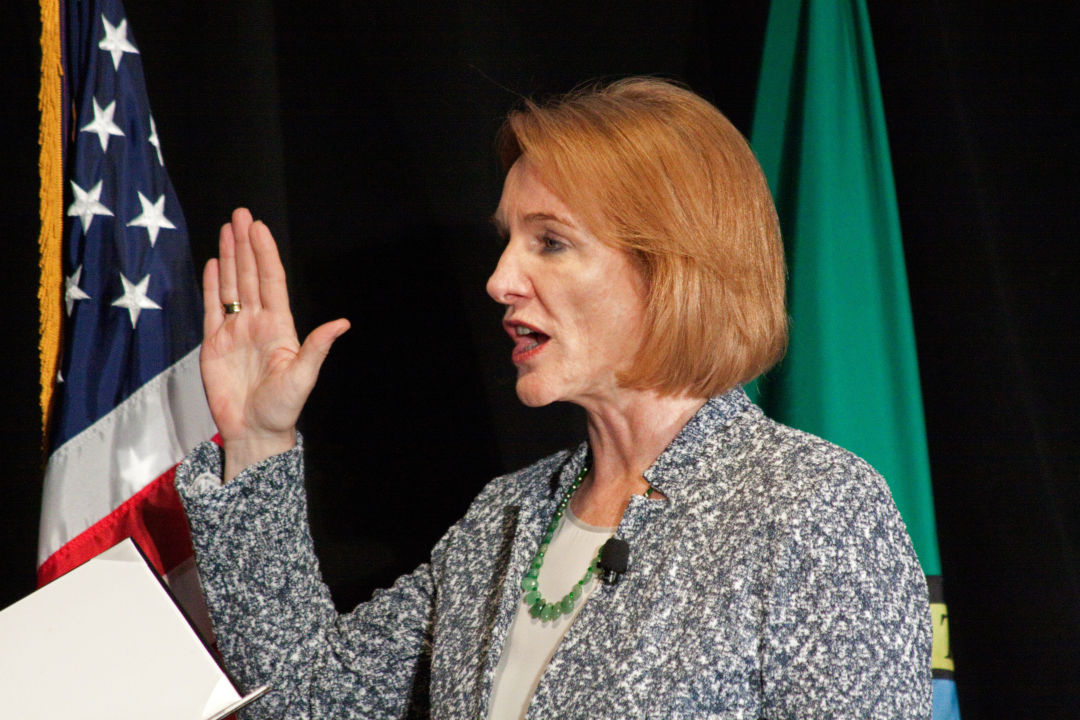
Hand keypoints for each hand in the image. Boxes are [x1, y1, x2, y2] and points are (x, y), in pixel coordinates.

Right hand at [201, 208, 349, 480]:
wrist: (254, 431)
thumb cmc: (283, 408)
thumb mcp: (303, 376)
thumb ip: (317, 347)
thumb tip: (342, 323)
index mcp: (280, 326)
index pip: (271, 281)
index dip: (264, 253)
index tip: (258, 227)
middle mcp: (258, 323)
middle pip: (249, 275)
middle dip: (245, 244)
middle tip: (240, 213)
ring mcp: (236, 331)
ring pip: (231, 286)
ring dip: (229, 257)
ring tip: (227, 229)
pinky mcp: (214, 344)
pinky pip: (213, 309)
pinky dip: (212, 286)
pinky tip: (213, 264)